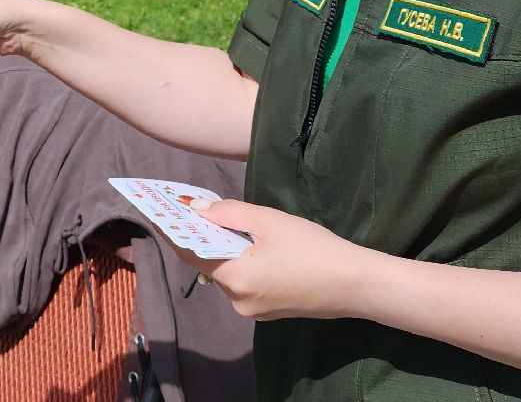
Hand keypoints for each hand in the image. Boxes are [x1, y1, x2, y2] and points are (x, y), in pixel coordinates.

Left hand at [172, 199, 376, 321]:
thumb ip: (229, 214)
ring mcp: (254, 310)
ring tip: (235, 223)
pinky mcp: (270, 312)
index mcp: (234, 279)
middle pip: (211, 264)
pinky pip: (247, 284)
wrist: (356, 284)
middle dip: (206, 237)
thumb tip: (196, 209)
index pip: (191, 253)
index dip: (176, 231)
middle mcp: (237, 301)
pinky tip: (258, 247)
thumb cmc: (313, 248)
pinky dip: (245, 264)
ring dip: (229, 250)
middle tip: (201, 208)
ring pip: (230, 274)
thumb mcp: (269, 222)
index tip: (164, 211)